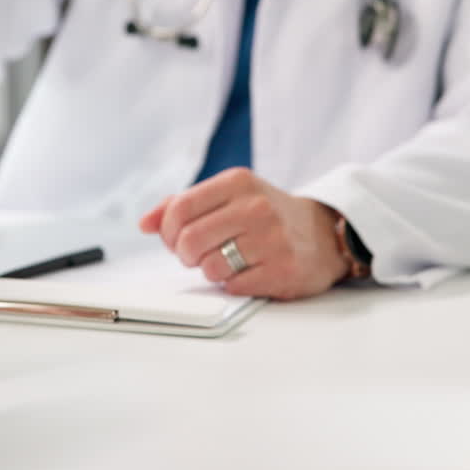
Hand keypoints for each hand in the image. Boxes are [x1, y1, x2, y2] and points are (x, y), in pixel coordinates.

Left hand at [139, 168, 348, 300]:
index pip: (180, 209)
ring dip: (212, 271)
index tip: (176, 239)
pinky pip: (234, 286)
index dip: (168, 232)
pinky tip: (250, 271)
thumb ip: (183, 205)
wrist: (324, 234)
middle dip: (187, 255)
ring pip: (209, 267)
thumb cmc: (267, 216)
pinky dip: (234, 284)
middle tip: (200, 255)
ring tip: (231, 261)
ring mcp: (271, 238)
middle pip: (189, 241)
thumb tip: (145, 223)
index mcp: (237, 182)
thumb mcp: (229, 196)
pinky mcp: (282, 269)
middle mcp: (255, 206)